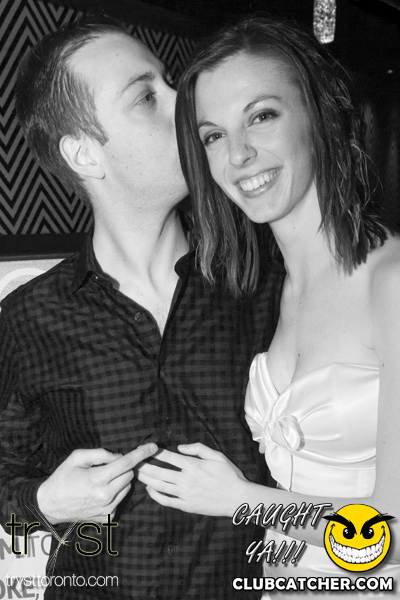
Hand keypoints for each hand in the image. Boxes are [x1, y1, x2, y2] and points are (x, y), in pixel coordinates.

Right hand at [37, 443, 157, 523]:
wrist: (50, 505)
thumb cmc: (63, 477)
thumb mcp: (77, 457)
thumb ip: (100, 454)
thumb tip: (119, 456)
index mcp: (98, 479)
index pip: (126, 463)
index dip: (141, 453)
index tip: (153, 446)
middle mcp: (106, 496)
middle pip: (129, 476)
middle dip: (124, 468)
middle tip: (109, 467)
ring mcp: (107, 509)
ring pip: (127, 488)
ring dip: (120, 481)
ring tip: (102, 481)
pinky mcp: (107, 518)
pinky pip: (120, 500)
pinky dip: (115, 494)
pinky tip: (100, 493)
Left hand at [136, 442, 247, 516]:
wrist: (237, 498)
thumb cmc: (229, 474)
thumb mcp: (216, 455)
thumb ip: (197, 448)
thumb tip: (179, 448)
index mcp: (193, 465)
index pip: (168, 457)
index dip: (155, 452)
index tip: (146, 449)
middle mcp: (186, 479)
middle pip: (159, 472)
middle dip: (144, 466)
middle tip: (133, 462)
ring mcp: (185, 494)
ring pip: (160, 486)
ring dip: (146, 479)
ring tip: (136, 474)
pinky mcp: (186, 506)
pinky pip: (167, 501)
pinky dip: (156, 495)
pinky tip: (149, 489)